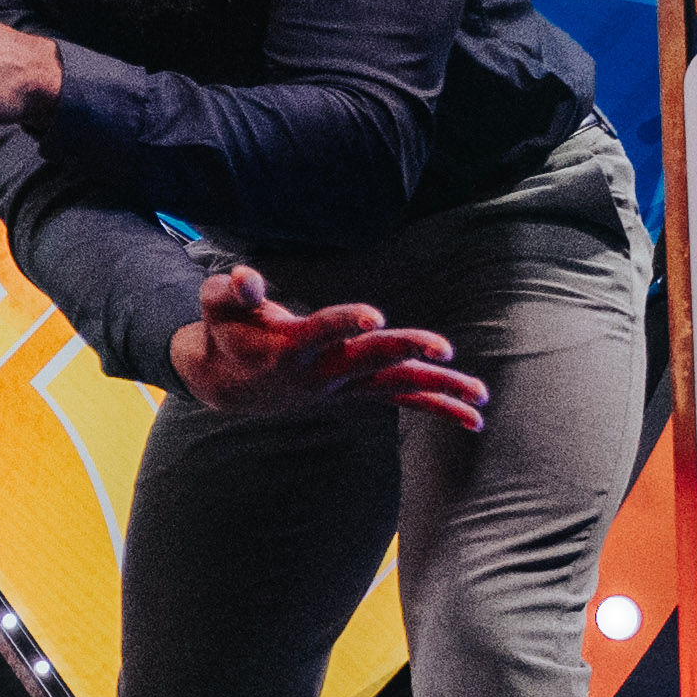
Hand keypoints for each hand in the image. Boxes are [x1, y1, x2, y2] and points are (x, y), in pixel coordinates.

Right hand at [177, 262, 486, 421]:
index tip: (374, 315)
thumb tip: (246, 278)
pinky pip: (402, 400)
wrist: (227, 386)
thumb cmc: (226, 332)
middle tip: (444, 348)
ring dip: (439, 391)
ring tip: (480, 397)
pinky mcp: (355, 393)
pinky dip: (438, 407)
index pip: (324, 331)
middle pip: (372, 360)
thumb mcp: (216, 305)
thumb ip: (232, 289)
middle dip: (408, 351)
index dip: (346, 322)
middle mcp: (322, 373)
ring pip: (397, 387)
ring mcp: (342, 387)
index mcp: (291, 347)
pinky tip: (473, 418)